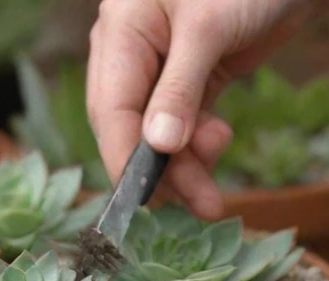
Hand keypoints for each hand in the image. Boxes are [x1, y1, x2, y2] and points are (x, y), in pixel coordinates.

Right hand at [87, 0, 319, 217]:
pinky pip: (183, 126)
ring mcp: (161, 67)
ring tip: (217, 184)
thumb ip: (181, 88)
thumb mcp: (209, 29)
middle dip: (164, 170)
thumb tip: (157, 146)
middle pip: (130, 128)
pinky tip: (219, 143)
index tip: (146, 200)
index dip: (124, 158)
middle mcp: (132, 50)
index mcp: (122, 29)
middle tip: (204, 204)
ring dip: (186, 164)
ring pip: (159, 134)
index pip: (109, 107)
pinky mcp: (193, 79)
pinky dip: (197, 146)